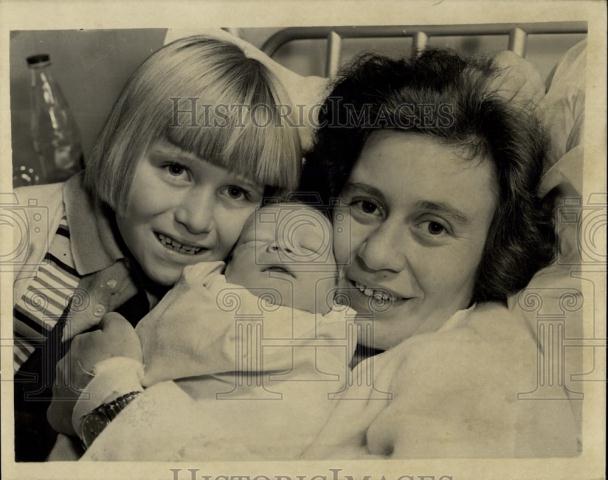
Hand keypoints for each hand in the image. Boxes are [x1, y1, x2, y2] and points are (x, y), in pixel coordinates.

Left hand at [47, 313, 142, 434]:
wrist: (111, 400)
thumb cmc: (118, 363)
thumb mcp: (122, 329)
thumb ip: (111, 319)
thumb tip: (105, 319)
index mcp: (78, 344)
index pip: (90, 341)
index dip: (105, 348)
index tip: (116, 356)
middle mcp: (63, 365)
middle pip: (78, 363)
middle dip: (90, 367)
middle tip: (110, 375)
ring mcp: (57, 389)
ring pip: (70, 386)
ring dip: (83, 387)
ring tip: (103, 395)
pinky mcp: (56, 413)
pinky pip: (63, 409)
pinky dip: (74, 409)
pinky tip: (89, 410)